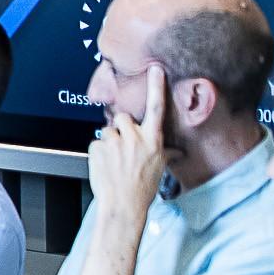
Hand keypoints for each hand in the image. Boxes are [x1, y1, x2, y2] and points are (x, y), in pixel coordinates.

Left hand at [88, 75, 169, 219]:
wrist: (123, 204)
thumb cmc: (143, 188)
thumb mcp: (159, 167)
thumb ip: (165, 153)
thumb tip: (177, 151)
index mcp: (152, 140)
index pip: (157, 108)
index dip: (156, 87)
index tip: (155, 69)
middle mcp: (134, 138)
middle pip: (123, 117)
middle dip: (121, 127)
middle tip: (123, 145)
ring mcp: (115, 142)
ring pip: (107, 130)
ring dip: (109, 141)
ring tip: (114, 159)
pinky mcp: (98, 147)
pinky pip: (96, 142)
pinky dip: (98, 151)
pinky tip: (105, 165)